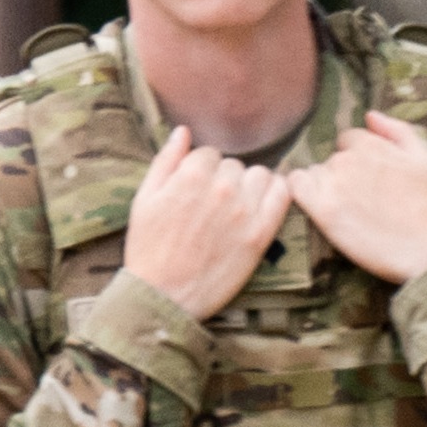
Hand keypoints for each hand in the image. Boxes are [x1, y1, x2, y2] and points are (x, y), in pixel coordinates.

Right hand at [125, 126, 298, 315]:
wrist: (164, 294)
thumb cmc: (149, 248)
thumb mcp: (144, 200)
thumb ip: (165, 162)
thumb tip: (182, 132)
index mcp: (189, 177)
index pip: (207, 153)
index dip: (199, 170)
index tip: (193, 189)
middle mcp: (221, 188)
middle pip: (234, 165)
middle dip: (223, 178)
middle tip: (211, 204)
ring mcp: (245, 210)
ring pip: (260, 175)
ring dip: (249, 185)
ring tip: (235, 206)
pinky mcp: (262, 232)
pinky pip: (282, 194)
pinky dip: (275, 194)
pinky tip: (259, 207)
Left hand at [291, 118, 426, 290]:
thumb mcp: (424, 159)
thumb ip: (397, 132)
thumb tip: (369, 115)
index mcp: (372, 146)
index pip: (347, 140)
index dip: (358, 159)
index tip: (369, 178)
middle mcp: (348, 161)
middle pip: (330, 159)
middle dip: (341, 173)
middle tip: (362, 197)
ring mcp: (332, 184)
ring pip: (312, 173)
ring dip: (323, 186)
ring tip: (347, 207)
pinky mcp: (321, 210)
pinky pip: (295, 188)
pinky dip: (302, 194)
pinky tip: (320, 207)